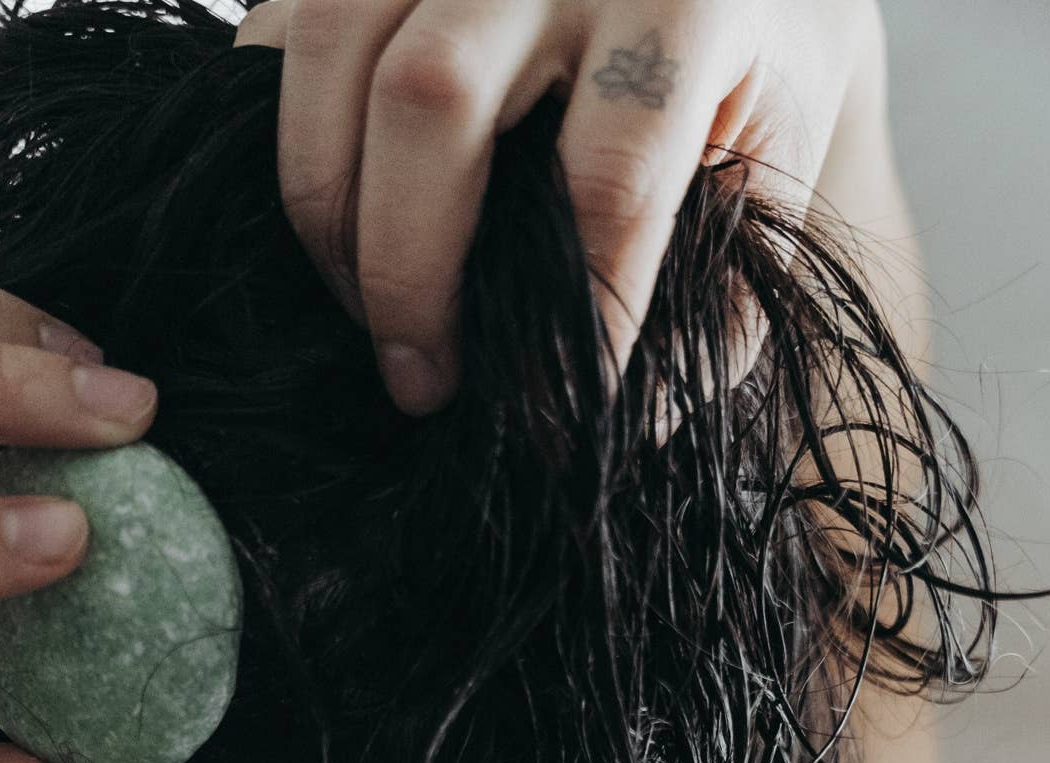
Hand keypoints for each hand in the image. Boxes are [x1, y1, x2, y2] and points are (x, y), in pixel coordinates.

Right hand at [235, 0, 879, 413]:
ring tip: (366, 312)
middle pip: (432, 94)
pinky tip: (332, 224)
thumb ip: (704, 319)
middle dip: (406, 270)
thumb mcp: (762, 205)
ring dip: (326, 209)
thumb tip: (604, 433)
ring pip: (337, 47)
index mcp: (693, 0)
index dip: (572, 316)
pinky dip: (287, 135)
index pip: (610, 174)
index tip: (549, 424)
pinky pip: (289, 22)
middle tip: (422, 386)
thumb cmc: (741, 103)